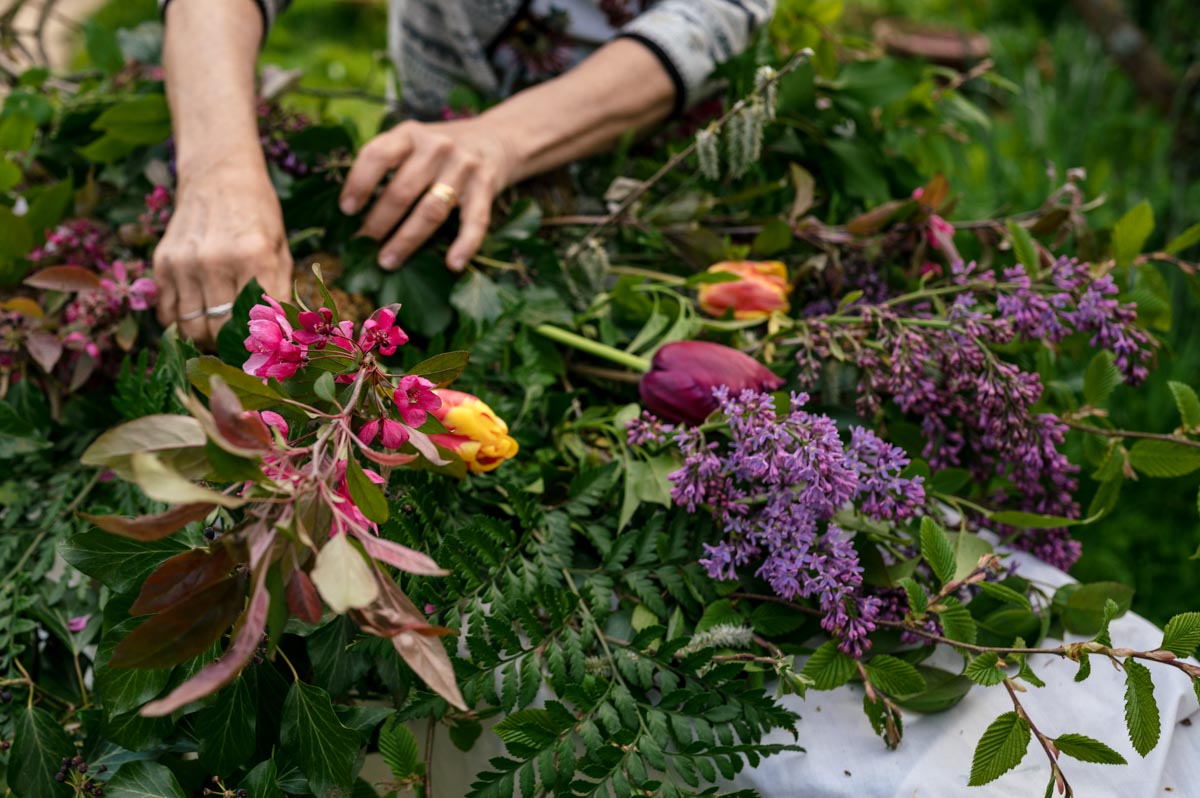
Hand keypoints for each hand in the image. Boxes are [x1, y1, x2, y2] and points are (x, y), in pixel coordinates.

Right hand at [154, 165, 292, 344]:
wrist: (219, 175)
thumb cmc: (259, 214)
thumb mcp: (281, 249)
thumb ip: (280, 293)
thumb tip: (284, 340)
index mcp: (255, 257)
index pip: (260, 321)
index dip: (265, 344)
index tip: (268, 353)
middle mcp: (217, 261)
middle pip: (222, 331)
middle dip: (234, 346)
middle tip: (243, 346)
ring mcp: (186, 262)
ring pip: (192, 328)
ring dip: (207, 339)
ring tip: (221, 333)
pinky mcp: (163, 262)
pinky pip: (167, 313)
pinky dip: (182, 324)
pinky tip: (198, 315)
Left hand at [339, 118, 517, 271]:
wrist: (496, 139)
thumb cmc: (440, 150)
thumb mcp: (412, 142)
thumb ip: (387, 162)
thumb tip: (350, 209)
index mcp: (410, 134)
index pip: (378, 155)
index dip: (359, 183)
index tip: (346, 210)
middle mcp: (437, 147)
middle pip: (402, 190)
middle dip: (378, 222)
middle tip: (362, 245)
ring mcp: (464, 167)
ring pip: (431, 210)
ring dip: (406, 240)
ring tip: (387, 261)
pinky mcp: (486, 187)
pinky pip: (475, 221)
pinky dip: (465, 244)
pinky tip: (453, 264)